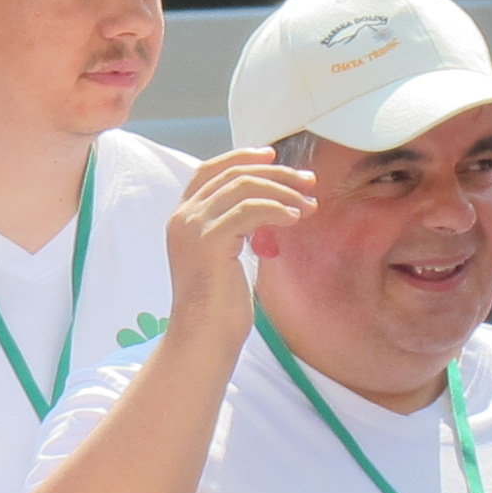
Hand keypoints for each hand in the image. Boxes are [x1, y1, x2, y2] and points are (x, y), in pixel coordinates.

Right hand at [160, 149, 312, 345]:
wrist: (203, 336)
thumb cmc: (219, 304)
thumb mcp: (225, 256)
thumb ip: (236, 227)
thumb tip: (271, 206)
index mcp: (182, 218)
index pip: (209, 171)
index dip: (241, 157)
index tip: (273, 156)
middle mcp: (182, 218)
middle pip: (232, 175)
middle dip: (276, 174)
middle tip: (308, 182)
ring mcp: (192, 227)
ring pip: (244, 187)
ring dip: (283, 191)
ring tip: (309, 205)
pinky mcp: (209, 240)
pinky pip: (250, 209)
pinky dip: (277, 208)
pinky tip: (295, 218)